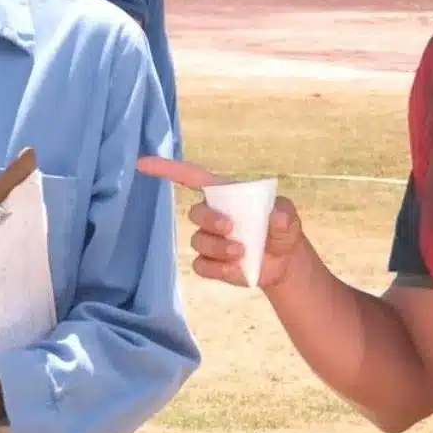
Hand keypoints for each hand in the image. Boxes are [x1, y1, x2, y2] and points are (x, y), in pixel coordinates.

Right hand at [137, 157, 320, 290]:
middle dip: (210, 220)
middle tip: (232, 229)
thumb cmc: (281, 229)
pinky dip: (217, 268)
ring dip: (218, 248)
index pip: (189, 177)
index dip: (166, 169)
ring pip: (198, 241)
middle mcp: (212, 215)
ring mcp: (209, 240)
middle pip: (195, 213)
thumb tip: (275, 214)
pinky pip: (201, 265)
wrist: (283, 262)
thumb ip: (284, 214)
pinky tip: (235, 269)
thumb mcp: (289, 217)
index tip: (143, 164)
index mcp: (225, 196)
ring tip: (242, 253)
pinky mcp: (210, 264)